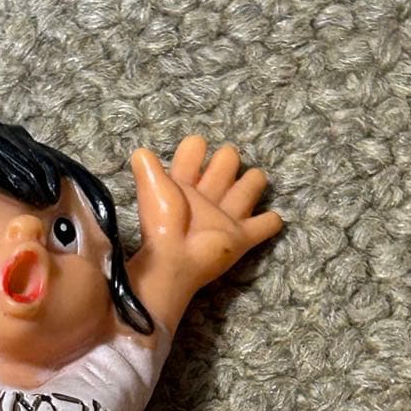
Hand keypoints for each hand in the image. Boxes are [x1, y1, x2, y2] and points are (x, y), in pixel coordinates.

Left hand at [128, 137, 282, 327]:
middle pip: (229, 160)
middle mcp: (208, 196)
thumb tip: (140, 153)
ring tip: (244, 188)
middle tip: (218, 175)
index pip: (195, 149)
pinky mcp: (241, 239)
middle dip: (227, 160)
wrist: (173, 261)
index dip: (194, 149)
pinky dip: (270, 222)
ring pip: (250, 187)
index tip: (192, 156)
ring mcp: (227, 218)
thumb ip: (147, 169)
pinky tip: (267, 220)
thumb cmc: (162, 224)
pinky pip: (266, 226)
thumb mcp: (152, 190)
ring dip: (252, 182)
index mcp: (185, 184)